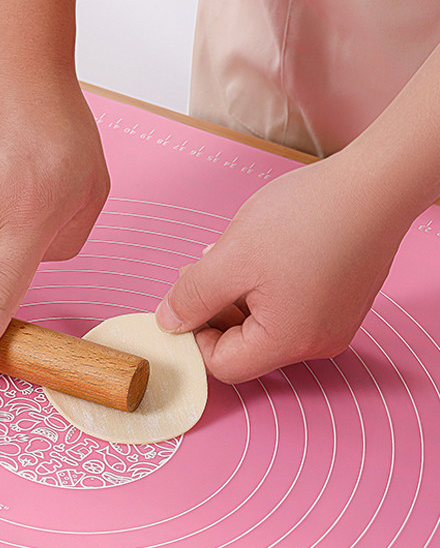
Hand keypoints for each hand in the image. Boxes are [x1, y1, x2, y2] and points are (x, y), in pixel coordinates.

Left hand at [155, 153, 409, 382]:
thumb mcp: (230, 258)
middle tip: (203, 269)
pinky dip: (266, 287)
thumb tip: (169, 322)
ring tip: (234, 253)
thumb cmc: (307, 217)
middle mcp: (316, 343)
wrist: (377, 181)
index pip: (223, 365)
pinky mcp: (343, 302)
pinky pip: (291, 307)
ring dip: (239, 294)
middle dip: (216, 310)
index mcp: (288, 342)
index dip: (195, 336)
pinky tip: (262, 252)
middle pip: (245, 346)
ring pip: (266, 323)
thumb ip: (193, 297)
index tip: (187, 300)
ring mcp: (334, 323)